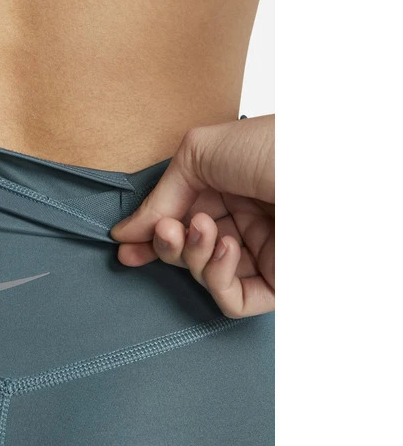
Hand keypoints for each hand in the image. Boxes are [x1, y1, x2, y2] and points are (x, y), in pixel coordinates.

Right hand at [110, 114, 274, 317]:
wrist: (321, 166)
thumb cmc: (269, 146)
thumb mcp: (198, 154)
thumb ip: (160, 195)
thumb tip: (128, 232)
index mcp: (223, 191)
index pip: (176, 222)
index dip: (147, 237)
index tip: (124, 245)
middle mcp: (240, 223)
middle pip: (184, 253)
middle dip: (166, 244)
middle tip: (166, 230)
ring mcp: (259, 254)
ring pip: (204, 277)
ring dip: (193, 256)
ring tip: (203, 229)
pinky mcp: (277, 283)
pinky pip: (232, 299)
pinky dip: (218, 278)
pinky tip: (226, 248)